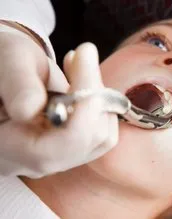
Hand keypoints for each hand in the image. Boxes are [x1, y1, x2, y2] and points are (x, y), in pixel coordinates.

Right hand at [0, 24, 117, 177]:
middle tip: (82, 56)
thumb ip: (17, 85)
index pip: (59, 146)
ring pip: (103, 136)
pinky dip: (103, 102)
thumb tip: (29, 109)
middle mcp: (35, 162)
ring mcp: (58, 158)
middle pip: (88, 140)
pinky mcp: (74, 149)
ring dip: (100, 95)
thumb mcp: (8, 61)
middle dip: (94, 93)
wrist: (8, 73)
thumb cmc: (4, 65)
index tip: (84, 58)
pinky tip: (85, 82)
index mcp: (8, 147)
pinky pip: (104, 132)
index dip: (83, 106)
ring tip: (80, 67)